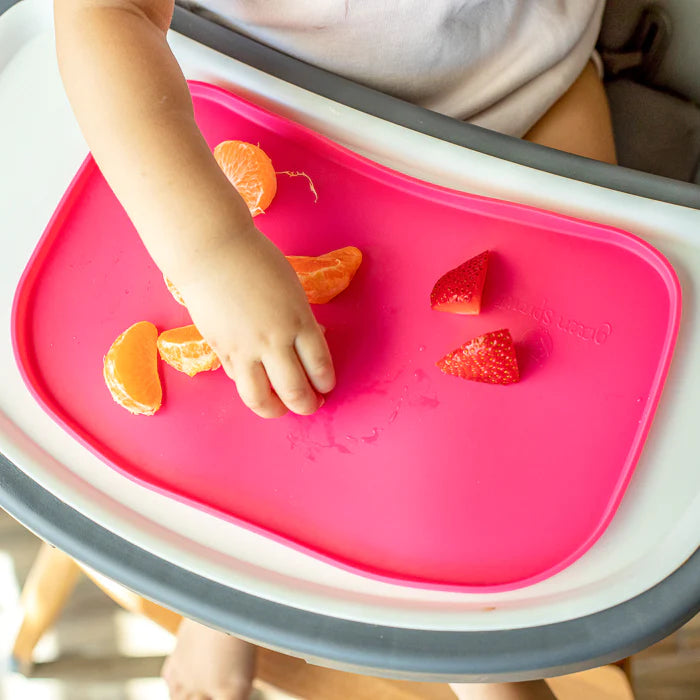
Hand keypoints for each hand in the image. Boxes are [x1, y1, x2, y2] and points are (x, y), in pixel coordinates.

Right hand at [175, 225, 334, 417]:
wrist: (212, 252)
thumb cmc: (257, 262)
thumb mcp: (292, 289)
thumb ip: (302, 320)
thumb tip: (313, 341)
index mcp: (298, 321)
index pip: (320, 366)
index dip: (326, 383)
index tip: (326, 386)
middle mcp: (274, 340)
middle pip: (295, 390)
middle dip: (308, 405)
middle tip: (312, 405)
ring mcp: (245, 349)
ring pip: (261, 398)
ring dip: (276, 411)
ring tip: (281, 409)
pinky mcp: (221, 350)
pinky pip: (239, 380)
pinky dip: (250, 386)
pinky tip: (257, 384)